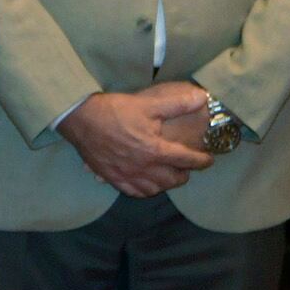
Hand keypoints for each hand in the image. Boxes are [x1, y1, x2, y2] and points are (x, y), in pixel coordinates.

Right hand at [58, 82, 214, 196]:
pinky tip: (146, 184)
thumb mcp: (148, 103)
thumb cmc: (115, 110)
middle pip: (173, 179)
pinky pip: (133, 192)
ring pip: (154, 189)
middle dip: (184, 174)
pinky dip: (144, 190)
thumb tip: (203, 97)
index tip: (208, 159)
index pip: (187, 160)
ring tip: (168, 176)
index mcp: (155, 150)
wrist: (81, 119)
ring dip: (166, 184)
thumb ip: (177, 103)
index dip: (202, 160)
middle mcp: (144, 167)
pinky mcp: (112, 178)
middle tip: (186, 167)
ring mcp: (127, 175)